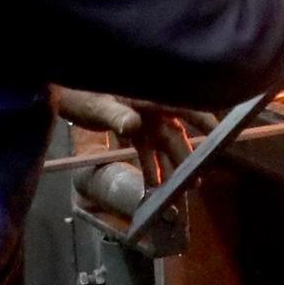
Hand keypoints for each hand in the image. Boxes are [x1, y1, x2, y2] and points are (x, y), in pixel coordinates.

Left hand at [54, 88, 215, 182]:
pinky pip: (145, 150)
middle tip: (194, 182)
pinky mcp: (131, 129)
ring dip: (168, 167)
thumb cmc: (82, 93)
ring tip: (176, 191)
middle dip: (186, 159)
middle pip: (175, 135)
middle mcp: (151, 109)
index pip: (185, 106)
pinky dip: (149, 167)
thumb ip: (116, 115)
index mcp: (150, 97)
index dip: (206, 121)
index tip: (221, 138)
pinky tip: (152, 185)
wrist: (62, 95)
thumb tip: (134, 126)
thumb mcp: (98, 105)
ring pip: (162, 146)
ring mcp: (142, 119)